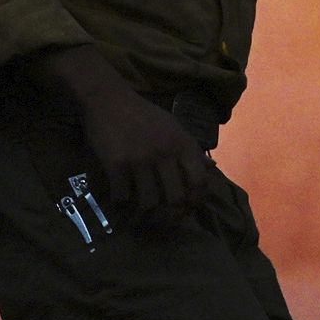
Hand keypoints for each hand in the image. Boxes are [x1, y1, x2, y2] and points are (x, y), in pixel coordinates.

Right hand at [32, 46, 214, 223]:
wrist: (108, 99)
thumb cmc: (143, 114)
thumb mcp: (174, 127)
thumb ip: (191, 149)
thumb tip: (212, 167)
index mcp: (182, 144)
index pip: (200, 182)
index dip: (197, 201)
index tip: (189, 209)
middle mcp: (165, 153)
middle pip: (176, 199)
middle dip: (171, 216)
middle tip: (164, 221)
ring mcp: (140, 160)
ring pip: (149, 203)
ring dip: (144, 215)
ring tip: (140, 217)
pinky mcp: (117, 164)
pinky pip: (122, 196)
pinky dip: (121, 204)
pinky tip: (120, 200)